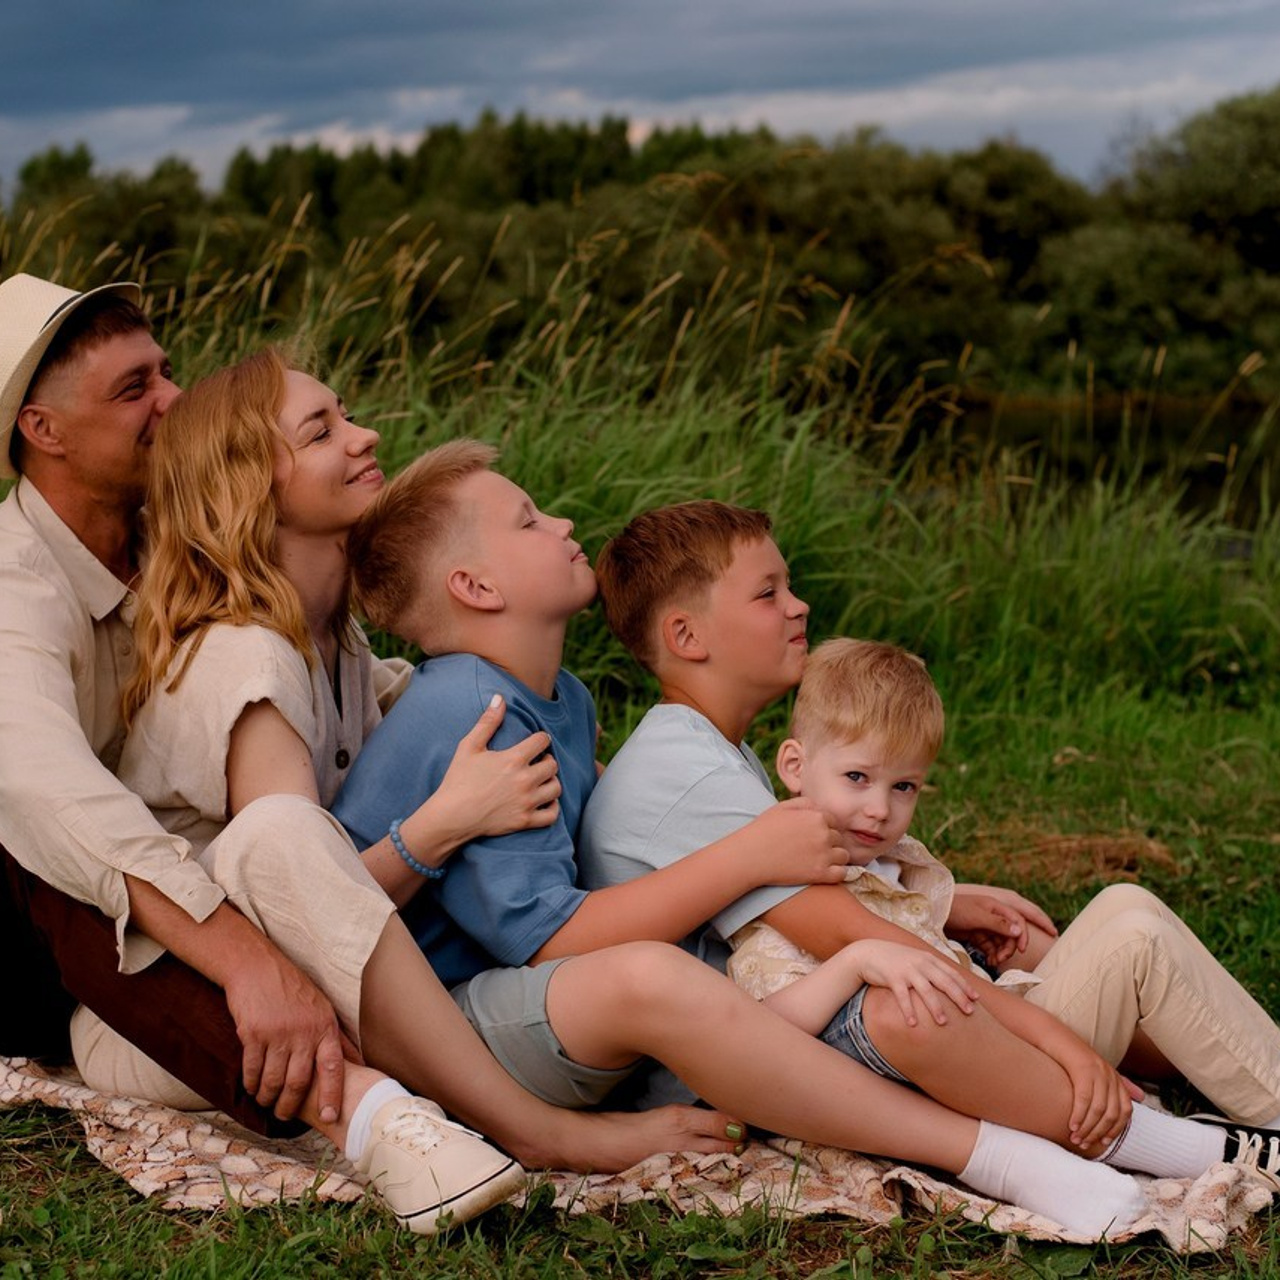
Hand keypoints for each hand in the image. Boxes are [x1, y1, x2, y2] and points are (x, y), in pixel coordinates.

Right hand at [223, 943, 355, 1121]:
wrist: (257, 967)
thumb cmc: (292, 989)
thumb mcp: (322, 1007)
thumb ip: (337, 1037)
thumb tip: (358, 1062)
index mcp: (324, 1026)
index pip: (333, 1066)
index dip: (332, 1094)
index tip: (329, 1117)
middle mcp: (304, 1031)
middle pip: (300, 1081)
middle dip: (290, 1104)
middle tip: (284, 1115)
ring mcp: (278, 1033)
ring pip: (273, 1080)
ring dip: (268, 1096)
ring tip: (265, 1100)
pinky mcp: (253, 1034)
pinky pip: (252, 1069)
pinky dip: (251, 1083)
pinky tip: (251, 1087)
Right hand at [436, 695, 561, 840]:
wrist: (450, 816)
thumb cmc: (458, 780)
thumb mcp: (469, 747)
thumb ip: (487, 722)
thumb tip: (499, 698)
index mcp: (513, 759)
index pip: (542, 741)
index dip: (540, 739)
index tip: (536, 742)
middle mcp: (524, 780)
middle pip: (552, 764)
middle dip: (546, 760)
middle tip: (536, 762)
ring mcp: (526, 802)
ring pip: (556, 788)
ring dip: (550, 782)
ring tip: (540, 780)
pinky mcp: (524, 821)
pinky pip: (552, 814)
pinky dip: (552, 807)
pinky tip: (543, 801)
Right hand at [738, 798, 849, 885]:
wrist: (750, 856)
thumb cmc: (763, 830)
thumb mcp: (783, 807)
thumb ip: (805, 803)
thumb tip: (819, 808)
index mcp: (817, 816)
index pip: (834, 822)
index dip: (825, 828)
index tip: (814, 836)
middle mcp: (824, 834)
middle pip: (839, 838)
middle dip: (829, 843)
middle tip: (814, 849)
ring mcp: (824, 855)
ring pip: (844, 856)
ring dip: (835, 858)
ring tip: (820, 861)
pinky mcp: (820, 874)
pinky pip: (842, 873)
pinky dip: (836, 873)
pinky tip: (824, 872)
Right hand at [842, 939, 980, 1026]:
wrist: (869, 953)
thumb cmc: (896, 960)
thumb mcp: (916, 959)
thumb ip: (931, 968)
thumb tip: (950, 983)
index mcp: (928, 959)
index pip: (951, 973)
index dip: (964, 986)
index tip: (976, 999)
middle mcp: (920, 963)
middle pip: (944, 982)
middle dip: (958, 997)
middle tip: (969, 1012)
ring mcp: (906, 970)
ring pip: (926, 990)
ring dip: (935, 1007)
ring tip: (943, 1022)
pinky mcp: (892, 978)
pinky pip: (903, 996)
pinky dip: (908, 1010)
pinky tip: (913, 1024)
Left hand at [947, 883, 1057, 965]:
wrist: (933, 914)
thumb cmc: (955, 910)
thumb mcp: (977, 916)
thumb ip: (998, 923)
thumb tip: (1019, 931)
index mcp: (995, 907)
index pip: (1017, 921)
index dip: (1022, 935)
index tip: (1021, 949)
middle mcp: (993, 916)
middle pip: (1010, 935)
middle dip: (1008, 948)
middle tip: (1001, 959)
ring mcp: (984, 926)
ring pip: (1000, 943)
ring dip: (1000, 953)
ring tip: (994, 962)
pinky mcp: (976, 936)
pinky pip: (990, 947)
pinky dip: (992, 955)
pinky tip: (990, 961)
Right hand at [1057, 1044, 1134, 1150]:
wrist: (1055, 1037)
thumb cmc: (1074, 1057)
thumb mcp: (1100, 1070)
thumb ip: (1121, 1084)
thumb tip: (1142, 1097)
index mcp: (1116, 1078)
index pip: (1125, 1111)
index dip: (1116, 1129)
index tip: (1103, 1142)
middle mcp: (1110, 1075)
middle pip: (1111, 1113)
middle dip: (1098, 1133)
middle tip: (1084, 1144)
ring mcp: (1097, 1072)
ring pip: (1098, 1109)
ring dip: (1087, 1128)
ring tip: (1076, 1138)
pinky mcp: (1082, 1069)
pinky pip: (1083, 1098)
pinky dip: (1078, 1115)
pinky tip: (1071, 1125)